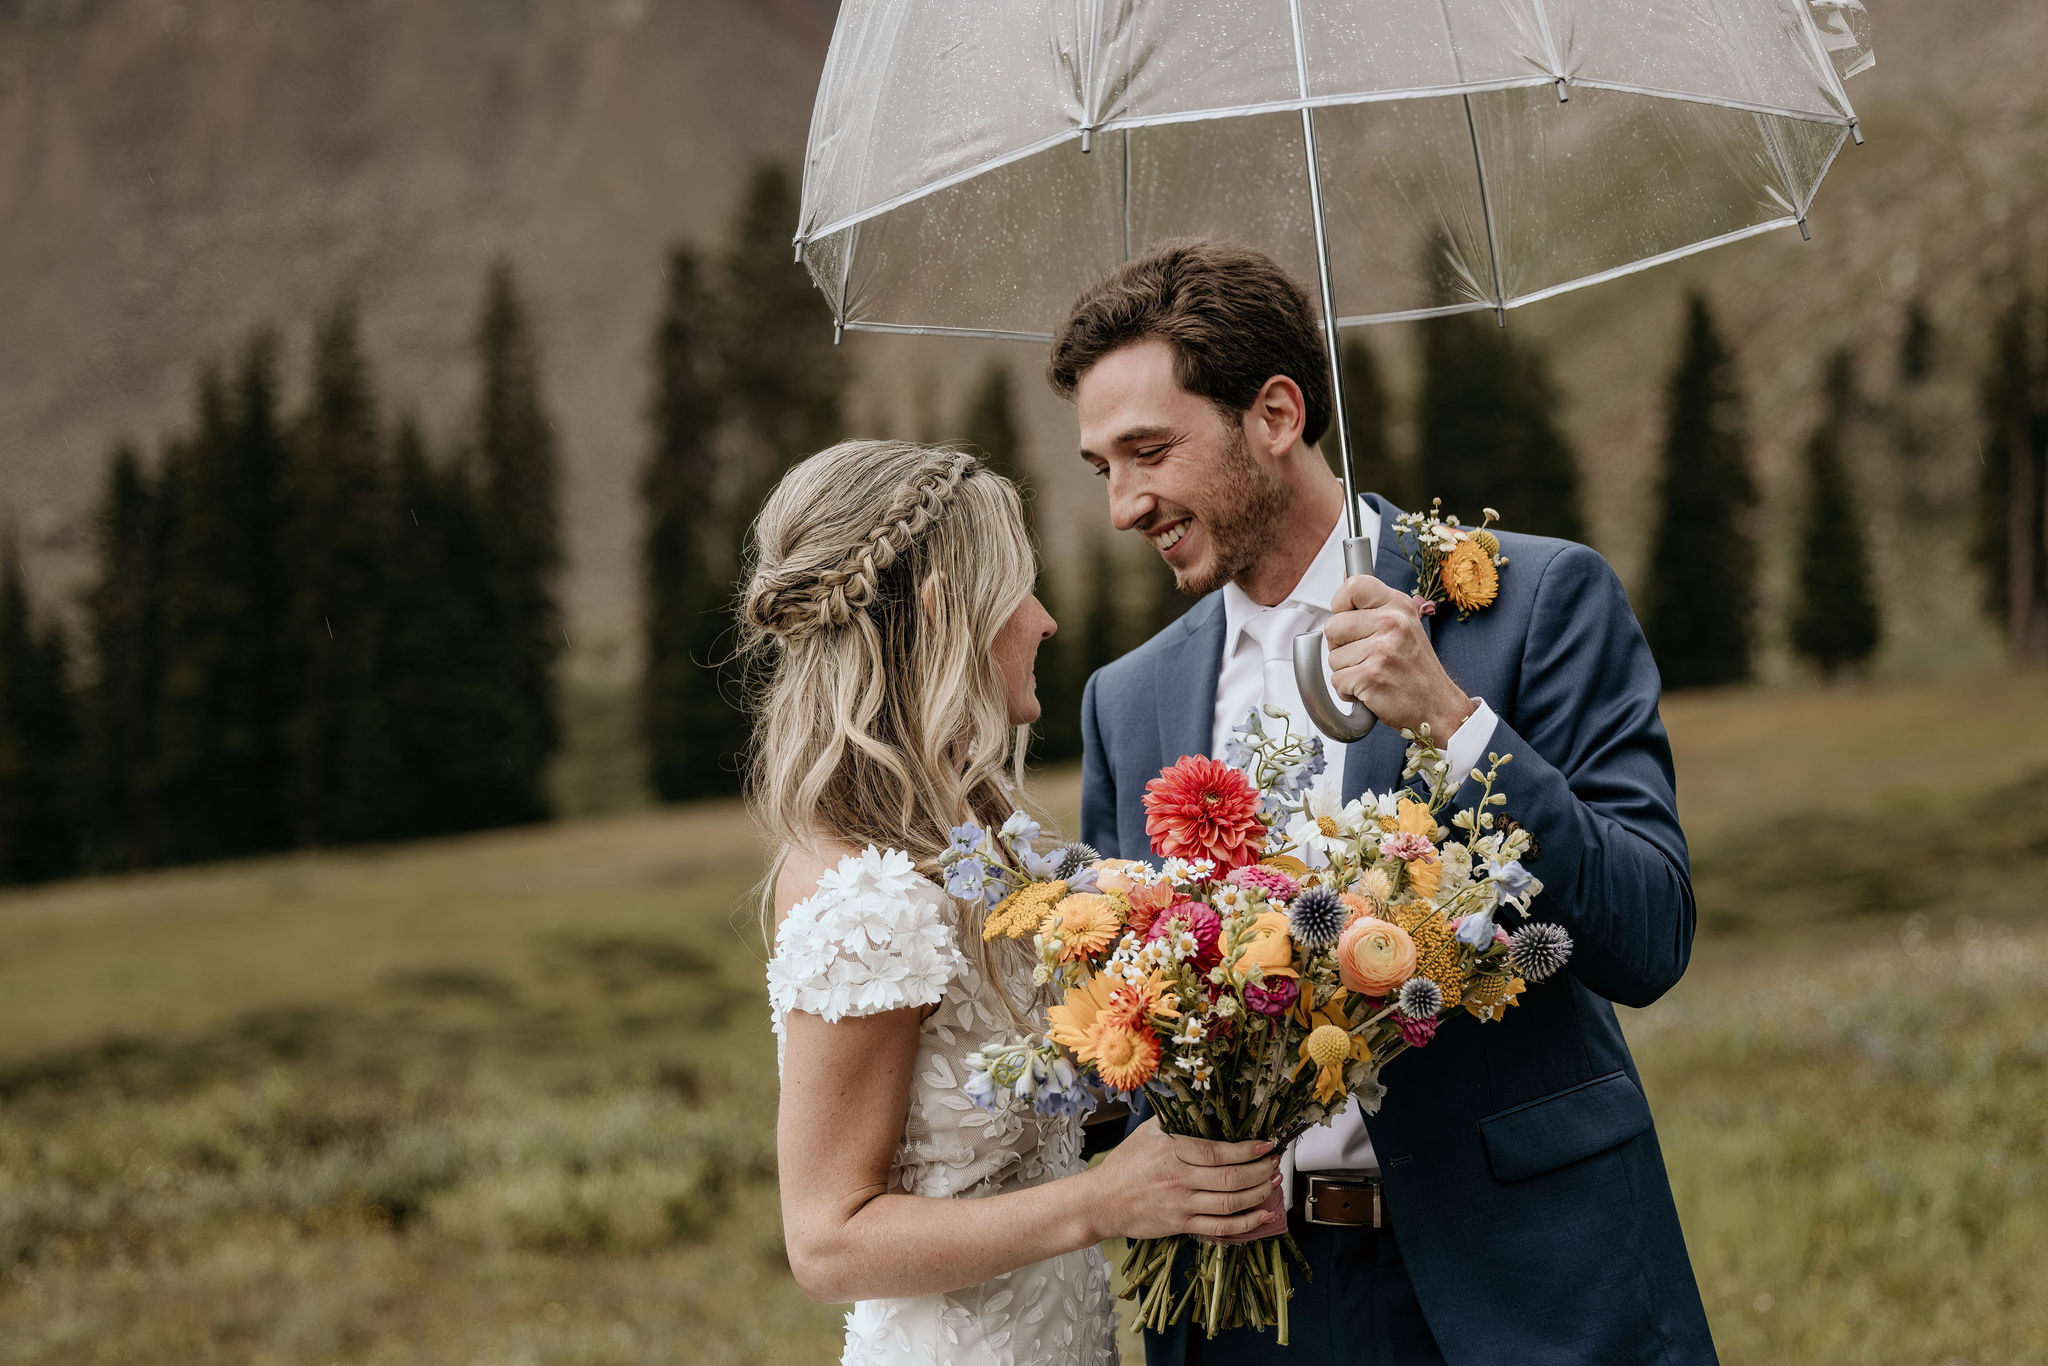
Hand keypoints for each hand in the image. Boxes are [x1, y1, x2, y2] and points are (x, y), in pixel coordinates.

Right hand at [1086, 1119, 1284, 1241]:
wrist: (1101, 1202)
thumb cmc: (1124, 1165)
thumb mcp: (1146, 1133)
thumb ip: (1173, 1118)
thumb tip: (1199, 1101)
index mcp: (1172, 1152)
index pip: (1219, 1152)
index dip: (1248, 1150)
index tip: (1266, 1144)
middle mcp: (1179, 1179)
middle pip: (1231, 1178)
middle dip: (1260, 1171)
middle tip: (1275, 1163)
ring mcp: (1181, 1205)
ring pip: (1230, 1203)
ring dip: (1258, 1194)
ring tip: (1273, 1184)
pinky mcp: (1181, 1225)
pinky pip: (1220, 1228)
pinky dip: (1245, 1224)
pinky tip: (1262, 1217)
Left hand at [1324, 574, 1476, 740]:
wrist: (1438, 707)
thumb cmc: (1415, 669)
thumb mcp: (1404, 624)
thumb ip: (1374, 604)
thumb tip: (1343, 574)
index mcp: (1398, 605)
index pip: (1352, 586)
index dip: (1341, 605)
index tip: (1349, 619)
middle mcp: (1392, 622)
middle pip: (1333, 626)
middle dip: (1341, 647)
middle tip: (1367, 656)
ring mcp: (1382, 649)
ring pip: (1333, 657)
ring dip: (1347, 671)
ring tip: (1374, 674)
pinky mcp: (1372, 676)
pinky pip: (1337, 681)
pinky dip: (1348, 691)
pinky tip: (1371, 689)